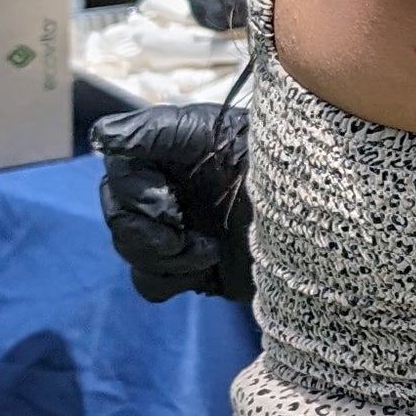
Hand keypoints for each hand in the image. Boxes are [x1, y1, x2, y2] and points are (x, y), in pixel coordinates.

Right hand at [94, 102, 252, 302]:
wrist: (315, 214)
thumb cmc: (268, 159)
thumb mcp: (211, 134)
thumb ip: (153, 131)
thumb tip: (101, 136)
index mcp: (168, 157)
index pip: (119, 175)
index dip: (134, 192)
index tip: (167, 200)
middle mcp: (168, 193)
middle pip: (118, 217)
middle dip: (147, 230)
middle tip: (182, 226)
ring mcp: (178, 233)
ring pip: (131, 252)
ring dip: (164, 255)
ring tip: (206, 248)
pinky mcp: (191, 269)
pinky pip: (152, 283)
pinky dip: (174, 277)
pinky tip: (209, 264)